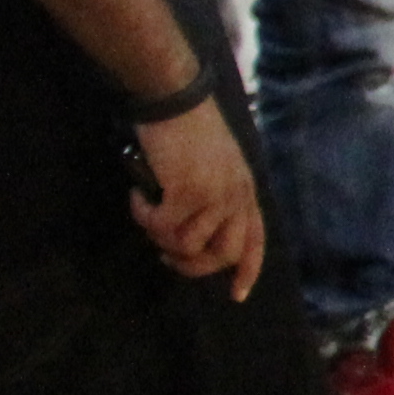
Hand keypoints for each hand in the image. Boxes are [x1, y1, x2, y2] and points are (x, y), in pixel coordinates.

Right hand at [127, 94, 265, 295]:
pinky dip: (144, 217)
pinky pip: (162, 228)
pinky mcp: (187, 193)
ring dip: (161, 237)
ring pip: (187, 246)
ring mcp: (215, 196)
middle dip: (193, 266)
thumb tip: (193, 233)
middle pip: (224, 255)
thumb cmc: (190, 129)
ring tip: (148, 212)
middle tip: (167, 255)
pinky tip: (138, 197)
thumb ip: (214, 196)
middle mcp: (237, 196)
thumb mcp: (216, 165)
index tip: (237, 295)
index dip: (247, 272)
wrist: (175, 99)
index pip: (255, 241)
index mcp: (246, 191)